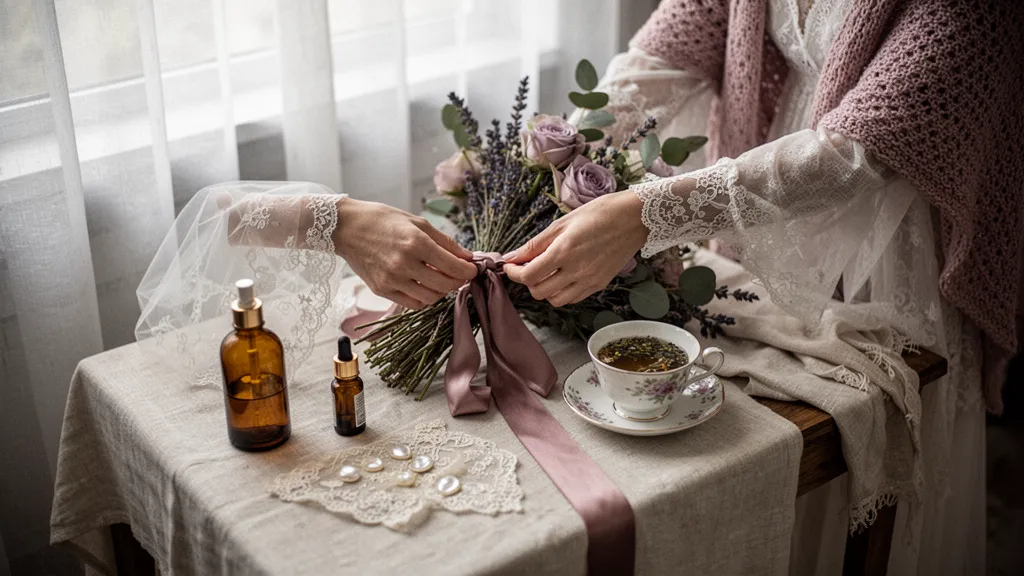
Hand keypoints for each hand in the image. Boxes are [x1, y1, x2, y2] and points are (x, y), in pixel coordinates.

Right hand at [334, 199, 476, 309]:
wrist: (346, 228)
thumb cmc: (383, 220)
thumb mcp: (417, 222)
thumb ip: (445, 242)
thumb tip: (467, 257)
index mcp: (416, 242)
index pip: (453, 266)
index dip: (468, 271)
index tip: (472, 269)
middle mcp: (404, 264)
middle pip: (445, 285)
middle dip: (458, 281)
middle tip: (459, 275)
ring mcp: (392, 280)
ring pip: (430, 298)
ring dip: (441, 291)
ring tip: (440, 278)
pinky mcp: (382, 290)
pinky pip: (413, 303)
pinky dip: (424, 297)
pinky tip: (424, 285)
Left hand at [503, 191, 647, 305]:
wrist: (634, 218)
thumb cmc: (599, 213)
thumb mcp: (562, 223)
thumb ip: (535, 244)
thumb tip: (511, 257)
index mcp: (564, 251)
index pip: (528, 276)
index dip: (513, 273)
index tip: (509, 266)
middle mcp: (576, 270)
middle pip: (538, 292)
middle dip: (527, 281)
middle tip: (527, 267)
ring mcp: (589, 280)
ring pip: (555, 300)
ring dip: (544, 289)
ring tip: (546, 273)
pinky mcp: (599, 285)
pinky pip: (573, 298)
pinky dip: (562, 292)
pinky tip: (562, 277)